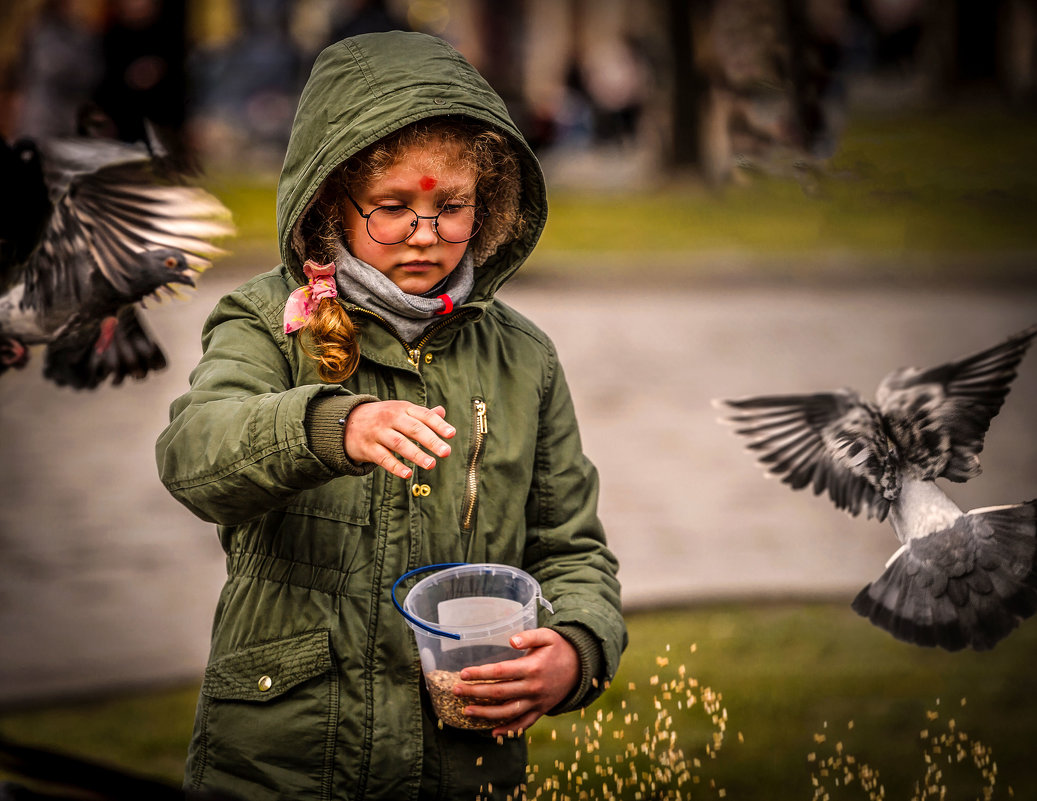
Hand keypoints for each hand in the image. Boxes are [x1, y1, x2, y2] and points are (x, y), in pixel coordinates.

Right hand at [344, 401, 453, 477]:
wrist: (346, 421)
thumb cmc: (382, 418)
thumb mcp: (400, 411)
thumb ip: (421, 414)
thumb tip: (442, 411)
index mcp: (402, 408)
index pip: (423, 415)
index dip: (438, 424)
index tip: (452, 434)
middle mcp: (390, 418)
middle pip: (413, 429)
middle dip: (431, 441)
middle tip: (446, 452)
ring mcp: (377, 432)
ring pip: (399, 443)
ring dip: (416, 454)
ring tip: (431, 464)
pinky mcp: (367, 448)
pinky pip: (383, 458)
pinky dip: (395, 466)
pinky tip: (408, 474)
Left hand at [453, 628, 579, 737]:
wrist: (581, 667)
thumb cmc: (560, 648)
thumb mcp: (547, 636)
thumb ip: (528, 636)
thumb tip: (511, 641)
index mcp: (532, 668)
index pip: (500, 672)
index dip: (481, 673)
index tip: (463, 673)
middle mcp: (533, 687)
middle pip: (499, 693)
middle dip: (475, 692)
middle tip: (455, 691)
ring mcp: (537, 701)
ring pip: (508, 712)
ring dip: (486, 714)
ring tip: (466, 711)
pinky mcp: (541, 710)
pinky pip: (524, 723)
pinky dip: (509, 730)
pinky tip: (493, 732)